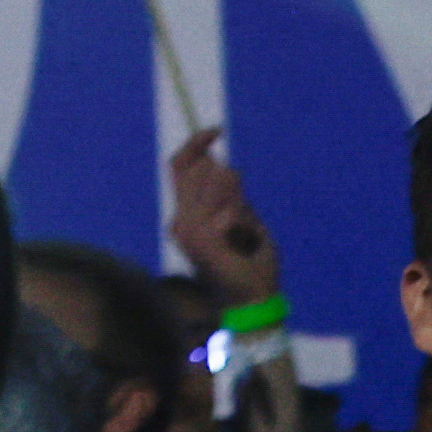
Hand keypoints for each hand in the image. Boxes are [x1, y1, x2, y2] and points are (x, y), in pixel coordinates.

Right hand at [168, 127, 281, 313]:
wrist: (251, 300)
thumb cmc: (249, 261)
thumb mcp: (241, 221)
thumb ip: (228, 196)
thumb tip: (220, 164)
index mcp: (185, 214)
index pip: (180, 166)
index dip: (195, 144)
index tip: (216, 132)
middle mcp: (181, 219)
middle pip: (202, 170)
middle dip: (230, 184)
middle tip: (243, 215)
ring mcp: (189, 228)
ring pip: (220, 183)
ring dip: (241, 205)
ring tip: (245, 236)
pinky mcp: (203, 238)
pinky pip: (230, 211)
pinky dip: (244, 224)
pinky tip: (243, 246)